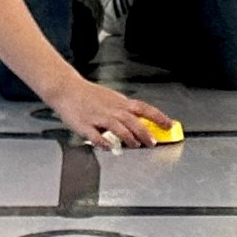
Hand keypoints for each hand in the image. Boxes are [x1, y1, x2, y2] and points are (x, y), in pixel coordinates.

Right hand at [49, 77, 171, 151]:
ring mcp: (98, 117)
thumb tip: (142, 123)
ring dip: (129, 137)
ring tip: (135, 145)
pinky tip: (109, 147)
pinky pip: (96, 136)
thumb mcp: (113, 99)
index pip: (145, 109)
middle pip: (133, 121)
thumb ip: (126, 111)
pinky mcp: (85, 125)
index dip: (159, 117)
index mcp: (120, 103)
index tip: (170, 125)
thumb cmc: (90, 95)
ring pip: (118, 127)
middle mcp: (112, 110)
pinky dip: (104, 142)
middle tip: (153, 142)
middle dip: (145, 132)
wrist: (67, 89)